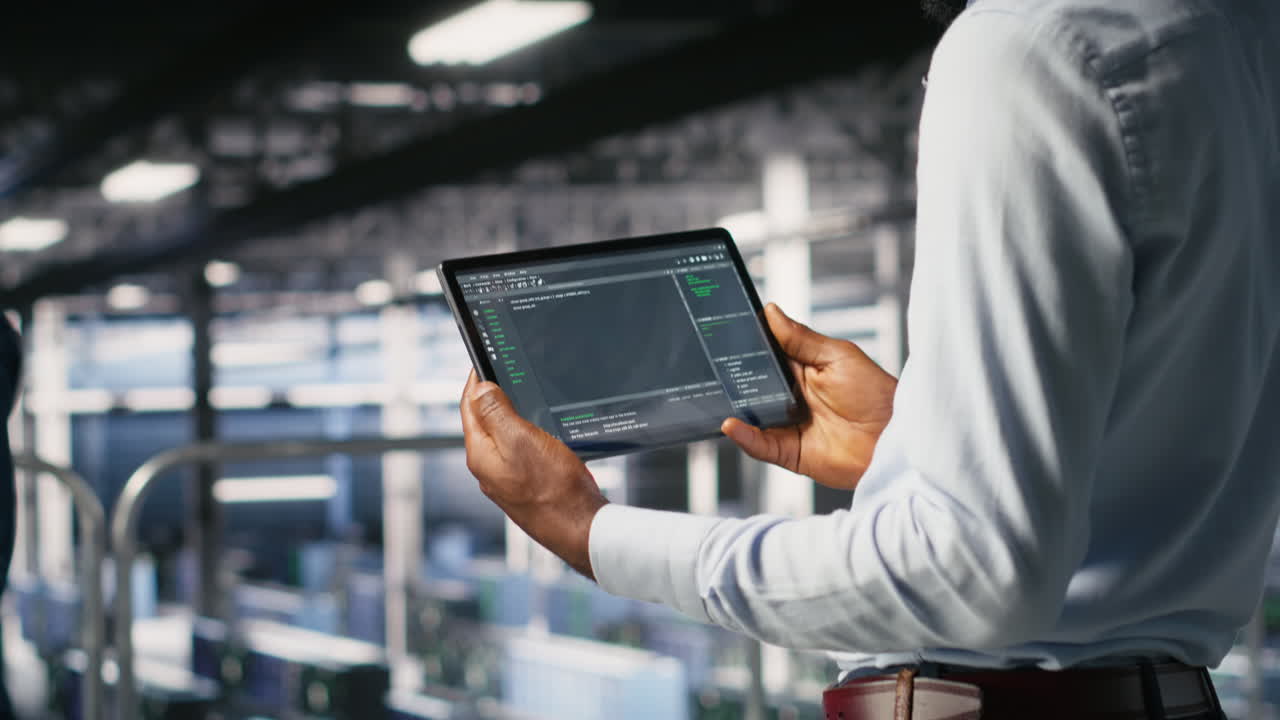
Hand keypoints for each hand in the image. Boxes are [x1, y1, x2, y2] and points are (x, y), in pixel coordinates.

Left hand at [460, 371, 607, 578]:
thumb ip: (496, 412)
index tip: (482, 362)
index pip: (469, 408)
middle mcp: (488, 469)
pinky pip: (517, 453)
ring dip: (509, 416)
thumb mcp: (522, 439)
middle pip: (483, 422)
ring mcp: (506, 480)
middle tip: (504, 374)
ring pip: (501, 438)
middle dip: (491, 397)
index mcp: (481, 455)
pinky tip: (539, 433)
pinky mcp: (525, 487)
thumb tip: (479, 389)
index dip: (475, 381)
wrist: (579, 528)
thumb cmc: (553, 489)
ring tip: (521, 396)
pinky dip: (523, 435)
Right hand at [722, 303, 896, 490]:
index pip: (766, 354)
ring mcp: (788, 424)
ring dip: (734, 407)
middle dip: (733, 376)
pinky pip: (760, 445)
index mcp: (803, 369)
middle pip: (752, 384)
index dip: (747, 344)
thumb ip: (802, 339)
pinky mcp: (789, 451)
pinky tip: (732, 424)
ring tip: (716, 394)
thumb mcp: (838, 356)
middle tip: (713, 364)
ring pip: (751, 415)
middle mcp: (791, 396)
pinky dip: (744, 437)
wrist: (895, 438)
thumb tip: (771, 313)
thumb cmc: (876, 395)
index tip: (725, 330)